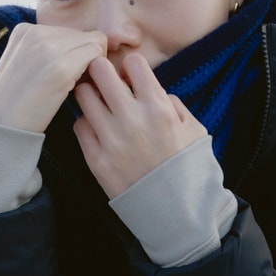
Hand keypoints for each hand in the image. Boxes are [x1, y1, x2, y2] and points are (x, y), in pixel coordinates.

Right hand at [0, 23, 107, 133]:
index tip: (65, 77)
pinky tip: (78, 93)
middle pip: (84, 36)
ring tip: (73, 89)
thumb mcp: (22, 65)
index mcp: (24, 30)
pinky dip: (95, 75)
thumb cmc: (13, 104)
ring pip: (95, 44)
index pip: (68, 33)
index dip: (74, 55)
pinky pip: (97, 58)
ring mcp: (48, 48)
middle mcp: (36, 32)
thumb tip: (80, 48)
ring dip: (92, 66)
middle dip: (85, 58)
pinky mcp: (60, 67)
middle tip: (74, 86)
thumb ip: (44, 51)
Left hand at [73, 52, 206, 198]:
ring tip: (98, 103)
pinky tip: (97, 129)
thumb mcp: (195, 130)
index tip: (130, 75)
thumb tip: (153, 90)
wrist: (177, 213)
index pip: (133, 62)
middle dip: (101, 69)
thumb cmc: (189, 169)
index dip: (130, 65)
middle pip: (99, 71)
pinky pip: (80, 127)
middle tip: (104, 79)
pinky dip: (86, 123)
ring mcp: (111, 140)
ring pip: (83, 96)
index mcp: (158, 108)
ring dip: (90, 95)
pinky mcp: (97, 161)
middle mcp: (132, 119)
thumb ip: (173, 104)